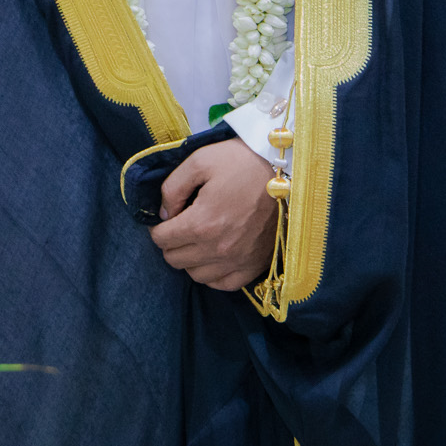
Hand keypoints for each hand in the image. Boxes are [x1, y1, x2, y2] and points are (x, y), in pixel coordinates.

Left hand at [148, 140, 278, 290]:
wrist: (287, 172)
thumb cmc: (241, 163)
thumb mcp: (199, 161)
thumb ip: (172, 187)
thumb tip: (164, 213)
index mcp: (201, 223)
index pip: (162, 239)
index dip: (158, 227)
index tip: (167, 218)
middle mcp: (218, 249)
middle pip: (175, 259)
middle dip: (171, 243)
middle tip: (181, 226)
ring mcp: (238, 261)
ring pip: (196, 275)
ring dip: (190, 259)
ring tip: (197, 240)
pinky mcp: (255, 266)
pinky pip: (224, 284)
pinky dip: (213, 274)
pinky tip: (214, 256)